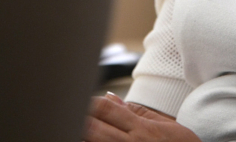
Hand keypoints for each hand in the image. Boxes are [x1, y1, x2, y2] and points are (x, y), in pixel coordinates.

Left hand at [84, 93, 201, 141]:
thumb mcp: (165, 124)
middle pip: (93, 128)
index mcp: (141, 129)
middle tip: (70, 110)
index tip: (82, 99)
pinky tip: (90, 138)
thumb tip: (110, 98)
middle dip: (80, 118)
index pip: (106, 110)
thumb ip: (136, 111)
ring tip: (78, 125)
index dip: (90, 103)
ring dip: (84, 133)